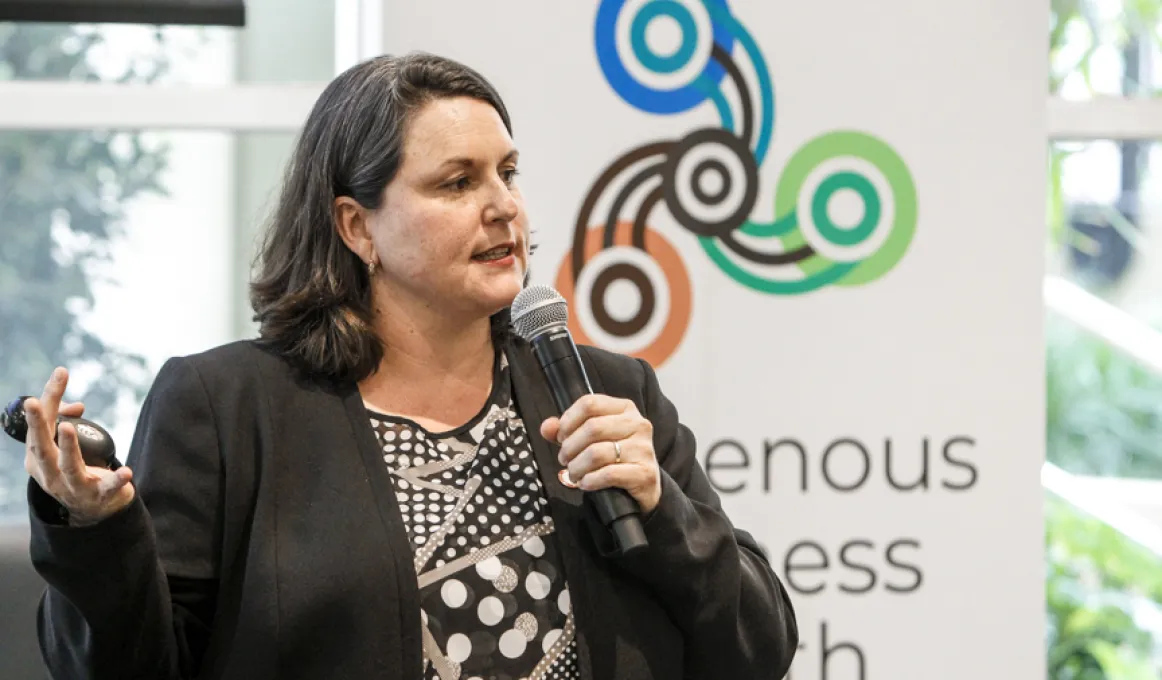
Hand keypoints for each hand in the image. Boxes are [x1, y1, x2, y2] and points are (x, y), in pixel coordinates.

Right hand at [24, 367, 134, 525]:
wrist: (92, 510)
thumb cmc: (74, 468)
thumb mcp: (66, 445)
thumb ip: (67, 420)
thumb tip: (77, 406)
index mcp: (37, 459)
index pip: (38, 427)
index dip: (48, 399)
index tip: (61, 372)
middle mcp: (50, 475)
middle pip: (41, 449)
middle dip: (37, 424)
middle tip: (33, 402)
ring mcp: (73, 488)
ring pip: (69, 468)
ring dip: (68, 447)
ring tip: (68, 427)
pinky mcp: (98, 496)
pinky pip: (108, 488)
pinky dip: (117, 480)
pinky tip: (126, 472)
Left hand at [540, 394, 661, 513]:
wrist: (644, 485)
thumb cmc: (616, 457)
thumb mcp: (592, 438)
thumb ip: (567, 430)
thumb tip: (547, 427)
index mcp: (625, 408)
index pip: (589, 403)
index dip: (568, 421)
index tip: (561, 437)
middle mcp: (638, 424)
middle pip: (592, 428)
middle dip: (570, 447)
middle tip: (564, 459)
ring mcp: (644, 449)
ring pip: (597, 453)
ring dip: (577, 467)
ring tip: (574, 473)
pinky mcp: (644, 473)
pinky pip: (609, 474)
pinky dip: (590, 480)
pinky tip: (586, 483)